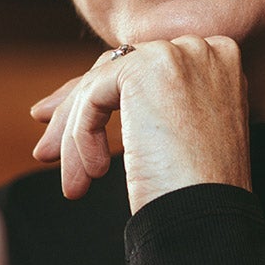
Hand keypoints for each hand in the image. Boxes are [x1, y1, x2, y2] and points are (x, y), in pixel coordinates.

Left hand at [31, 36, 252, 212]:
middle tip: (46, 152)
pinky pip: (93, 97)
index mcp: (219, 63)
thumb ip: (146, 104)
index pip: (144, 70)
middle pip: (118, 71)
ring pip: (100, 84)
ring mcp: (177, 54)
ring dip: (75, 135)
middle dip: (77, 112)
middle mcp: (203, 49)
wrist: (210, 215)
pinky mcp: (148, 68)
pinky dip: (81, 135)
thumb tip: (83, 98)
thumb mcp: (177, 135)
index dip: (101, 98)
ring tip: (73, 182)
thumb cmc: (199, 192)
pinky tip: (93, 173)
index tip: (63, 128)